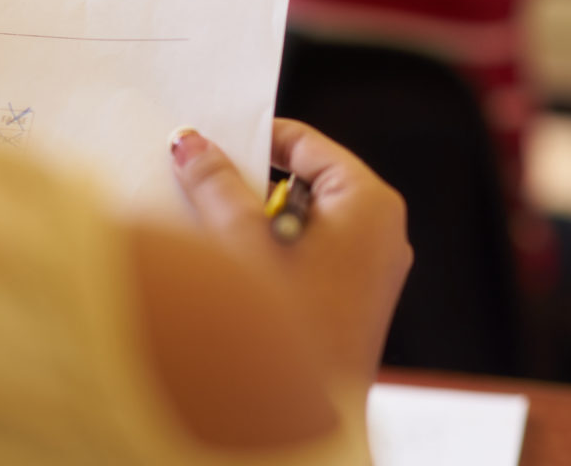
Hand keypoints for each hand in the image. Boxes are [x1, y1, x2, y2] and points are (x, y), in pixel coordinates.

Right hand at [169, 119, 411, 383]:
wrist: (305, 431)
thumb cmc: (287, 335)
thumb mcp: (242, 244)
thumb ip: (215, 185)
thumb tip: (191, 143)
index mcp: (369, 204)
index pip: (306, 144)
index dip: (255, 139)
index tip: (210, 142)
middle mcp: (380, 231)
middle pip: (303, 182)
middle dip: (249, 187)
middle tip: (200, 186)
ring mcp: (370, 270)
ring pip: (302, 221)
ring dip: (255, 224)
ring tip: (214, 236)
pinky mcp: (353, 301)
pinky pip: (309, 255)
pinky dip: (271, 253)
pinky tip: (234, 269)